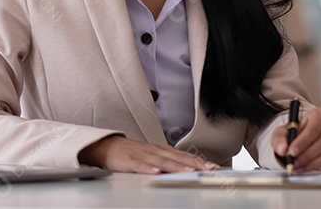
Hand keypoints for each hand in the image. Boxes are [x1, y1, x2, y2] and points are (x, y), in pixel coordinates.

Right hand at [78, 135, 218, 173]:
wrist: (108, 146)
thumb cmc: (132, 153)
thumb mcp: (153, 155)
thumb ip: (168, 160)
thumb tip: (187, 167)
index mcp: (161, 149)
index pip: (183, 155)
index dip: (198, 160)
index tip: (212, 166)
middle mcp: (154, 150)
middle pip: (177, 157)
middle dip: (193, 163)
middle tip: (207, 169)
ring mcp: (142, 155)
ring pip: (162, 161)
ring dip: (176, 165)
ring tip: (188, 170)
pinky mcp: (129, 161)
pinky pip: (140, 165)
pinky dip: (148, 168)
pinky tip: (156, 172)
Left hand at [271, 107, 320, 173]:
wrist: (303, 138)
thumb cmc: (296, 133)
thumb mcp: (283, 132)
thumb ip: (280, 139)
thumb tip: (282, 149)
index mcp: (320, 114)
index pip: (314, 129)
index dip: (303, 142)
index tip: (292, 151)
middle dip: (307, 155)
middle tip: (295, 163)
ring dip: (315, 164)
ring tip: (301, 168)